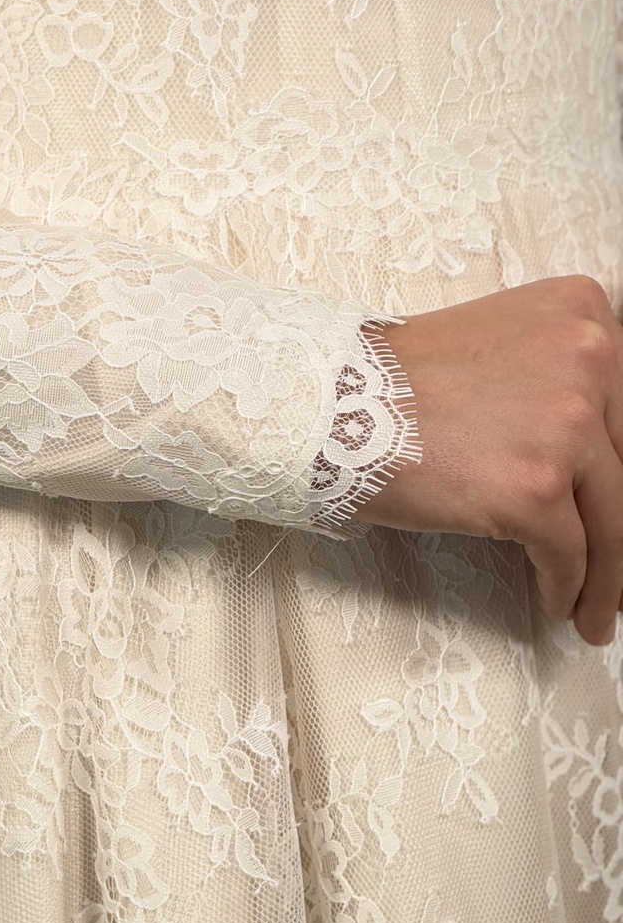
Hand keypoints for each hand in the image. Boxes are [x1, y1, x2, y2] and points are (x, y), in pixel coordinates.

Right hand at [359, 275, 622, 646]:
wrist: (329, 405)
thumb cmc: (395, 384)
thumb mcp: (501, 343)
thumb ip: (560, 375)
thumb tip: (596, 454)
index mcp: (584, 315)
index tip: (618, 507)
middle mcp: (590, 358)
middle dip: (622, 530)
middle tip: (613, 568)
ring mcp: (566, 425)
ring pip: (615, 520)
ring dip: (607, 575)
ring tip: (595, 607)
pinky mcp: (536, 488)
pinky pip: (571, 555)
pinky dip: (567, 587)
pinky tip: (556, 602)